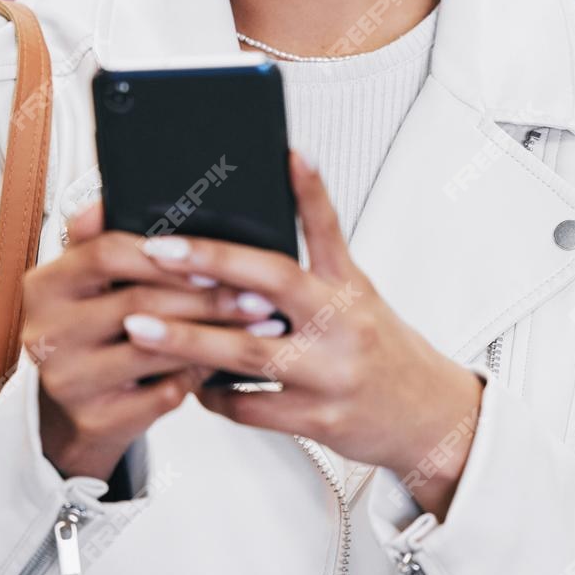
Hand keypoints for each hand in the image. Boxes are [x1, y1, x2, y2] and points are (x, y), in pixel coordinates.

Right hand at [21, 197, 279, 482]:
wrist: (78, 411)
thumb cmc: (96, 332)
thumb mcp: (89, 283)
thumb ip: (102, 239)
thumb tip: (112, 192)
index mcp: (43, 285)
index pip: (105, 253)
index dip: (162, 254)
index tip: (212, 256)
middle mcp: (45, 333)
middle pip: (138, 302)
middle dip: (206, 297)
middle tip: (259, 295)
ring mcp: (67, 380)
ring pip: (156, 349)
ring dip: (216, 336)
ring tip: (261, 326)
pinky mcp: (94, 419)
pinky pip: (163, 393)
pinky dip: (201, 374)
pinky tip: (232, 363)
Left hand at [120, 151, 484, 519]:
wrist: (433, 419)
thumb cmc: (384, 352)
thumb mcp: (360, 296)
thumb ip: (317, 261)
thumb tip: (269, 211)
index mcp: (351, 287)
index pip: (328, 229)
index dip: (309, 190)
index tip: (285, 155)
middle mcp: (344, 324)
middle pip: (274, 281)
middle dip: (209, 261)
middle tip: (156, 251)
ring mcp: (331, 373)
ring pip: (247, 352)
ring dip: (187, 338)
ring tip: (141, 326)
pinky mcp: (318, 420)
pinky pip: (249, 407)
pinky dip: (212, 393)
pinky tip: (189, 382)